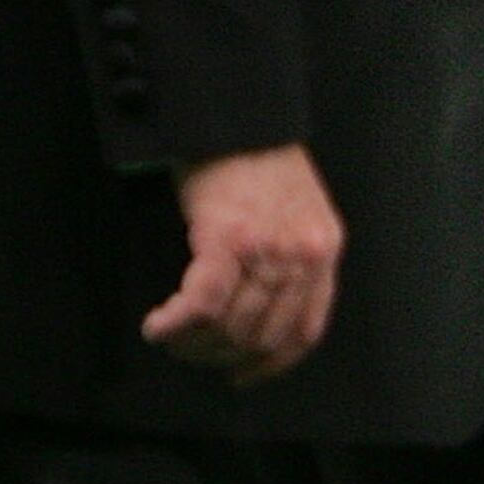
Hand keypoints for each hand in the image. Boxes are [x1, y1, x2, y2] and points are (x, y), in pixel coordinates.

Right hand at [141, 144, 343, 385]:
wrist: (234, 109)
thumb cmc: (254, 154)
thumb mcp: (294, 209)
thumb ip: (289, 256)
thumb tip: (260, 307)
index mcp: (324, 250)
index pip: (305, 331)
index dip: (271, 363)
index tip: (245, 374)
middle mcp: (303, 256)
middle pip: (263, 335)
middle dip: (222, 353)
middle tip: (191, 351)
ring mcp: (267, 249)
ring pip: (232, 325)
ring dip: (195, 342)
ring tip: (172, 338)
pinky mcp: (227, 239)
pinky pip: (202, 303)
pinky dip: (176, 323)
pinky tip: (158, 326)